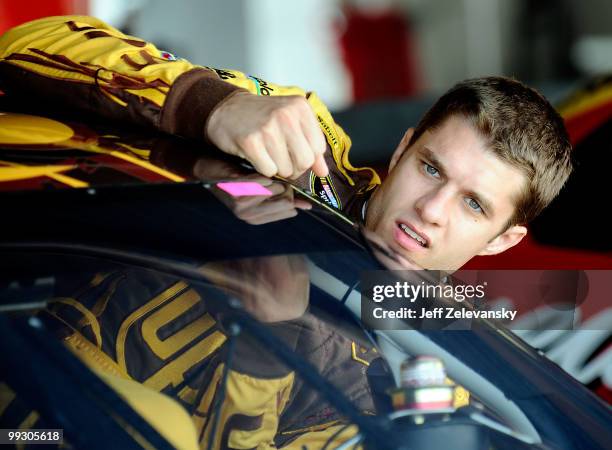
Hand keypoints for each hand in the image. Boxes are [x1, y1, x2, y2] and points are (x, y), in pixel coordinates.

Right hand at [206, 92, 328, 178]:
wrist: (226, 109)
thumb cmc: (262, 117)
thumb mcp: (291, 123)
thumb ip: (310, 146)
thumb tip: (323, 172)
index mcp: (300, 107)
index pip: (318, 148)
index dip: (308, 157)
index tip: (295, 153)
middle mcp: (286, 115)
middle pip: (305, 161)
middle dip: (294, 168)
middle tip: (282, 159)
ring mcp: (268, 128)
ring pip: (286, 169)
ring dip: (277, 169)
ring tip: (268, 154)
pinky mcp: (251, 141)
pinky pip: (268, 170)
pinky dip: (263, 169)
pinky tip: (257, 155)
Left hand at [231, 177, 310, 224]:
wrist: (206, 170)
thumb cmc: (236, 178)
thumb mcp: (260, 190)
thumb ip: (284, 199)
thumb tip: (309, 205)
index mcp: (258, 219)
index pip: (291, 209)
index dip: (290, 192)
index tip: (279, 182)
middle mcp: (251, 217)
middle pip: (287, 200)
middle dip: (284, 184)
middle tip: (268, 176)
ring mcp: (244, 207)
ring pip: (278, 188)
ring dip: (272, 176)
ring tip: (257, 174)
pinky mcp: (238, 194)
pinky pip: (264, 181)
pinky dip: (262, 172)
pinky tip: (251, 170)